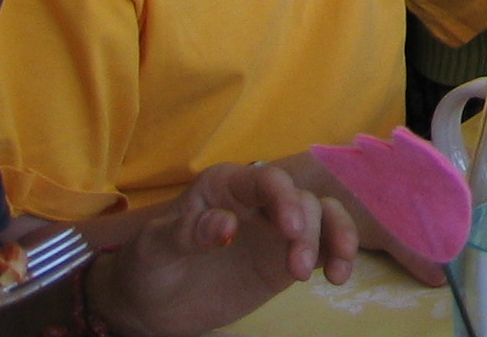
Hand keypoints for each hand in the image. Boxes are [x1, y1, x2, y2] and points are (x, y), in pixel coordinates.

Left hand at [97, 162, 359, 332]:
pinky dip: (339, 255)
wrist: (150, 306)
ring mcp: (276, 230)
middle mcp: (258, 201)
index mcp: (226, 186)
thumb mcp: (153, 247)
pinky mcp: (286, 259)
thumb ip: (187, 232)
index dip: (284, 198)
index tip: (289, 229)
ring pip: (323, 217)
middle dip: (308, 230)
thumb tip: (228, 225)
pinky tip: (339, 276)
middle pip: (301, 201)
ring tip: (335, 273)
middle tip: (296, 270)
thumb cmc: (147, 265)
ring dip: (336, 237)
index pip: (266, 180)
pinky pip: (324, 246)